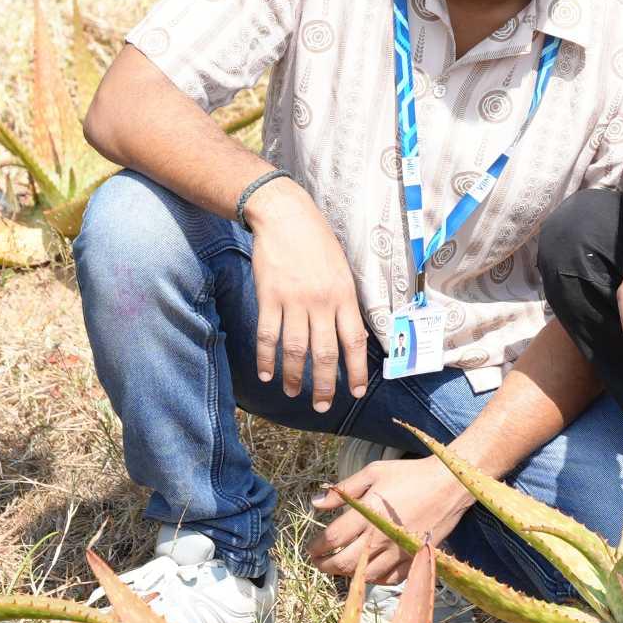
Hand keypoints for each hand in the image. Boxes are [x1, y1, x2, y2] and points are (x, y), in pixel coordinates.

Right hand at [245, 181, 367, 410]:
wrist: (285, 217)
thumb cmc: (317, 242)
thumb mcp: (342, 270)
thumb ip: (345, 302)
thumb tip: (351, 336)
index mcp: (344, 296)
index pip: (353, 342)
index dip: (356, 370)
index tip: (355, 391)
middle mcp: (321, 302)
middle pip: (324, 354)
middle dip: (324, 385)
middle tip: (322, 405)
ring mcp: (294, 301)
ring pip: (295, 350)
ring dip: (294, 377)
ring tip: (293, 393)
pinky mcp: (269, 298)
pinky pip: (269, 336)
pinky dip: (266, 358)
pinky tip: (266, 374)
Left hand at [306, 456, 469, 583]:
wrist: (448, 485)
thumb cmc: (409, 475)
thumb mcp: (373, 473)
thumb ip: (343, 491)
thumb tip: (315, 503)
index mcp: (368, 515)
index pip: (332, 539)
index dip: (317, 547)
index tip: (311, 548)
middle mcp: (381, 538)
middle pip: (344, 563)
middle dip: (325, 565)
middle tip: (319, 562)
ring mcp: (398, 551)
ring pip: (365, 575)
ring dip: (347, 574)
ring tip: (340, 566)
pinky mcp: (414, 557)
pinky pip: (390, 578)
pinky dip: (375, 578)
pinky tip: (368, 570)